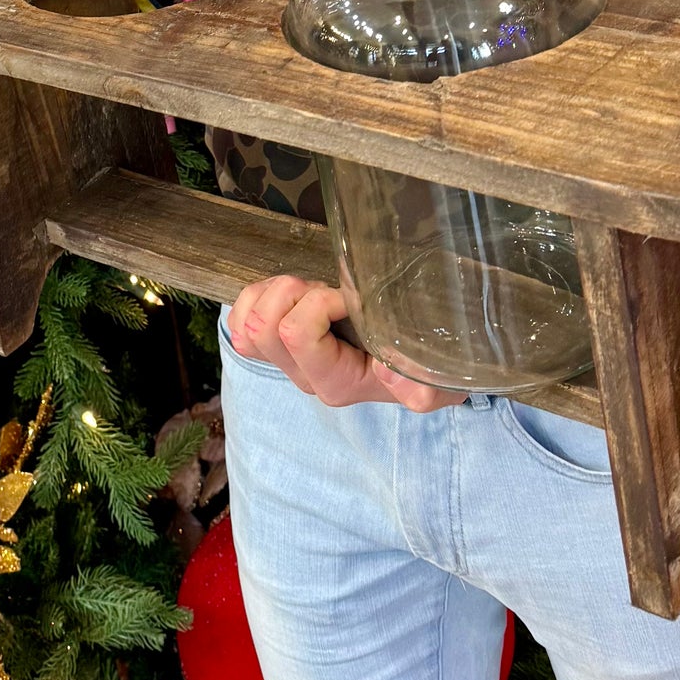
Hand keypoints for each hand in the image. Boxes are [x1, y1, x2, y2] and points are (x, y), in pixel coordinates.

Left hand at [227, 275, 466, 411]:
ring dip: (278, 292)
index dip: (319, 302)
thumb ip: (422, 387)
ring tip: (313, 291)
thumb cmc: (425, 366)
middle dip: (295, 292)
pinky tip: (292, 295)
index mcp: (336, 382)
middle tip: (329, 292)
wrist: (419, 370)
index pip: (296, 334)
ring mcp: (287, 362)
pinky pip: (240, 320)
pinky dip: (258, 297)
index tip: (351, 301)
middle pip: (265, 326)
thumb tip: (390, 374)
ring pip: (249, 321)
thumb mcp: (439, 381)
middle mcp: (305, 377)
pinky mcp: (276, 346)